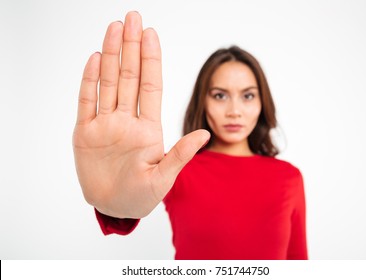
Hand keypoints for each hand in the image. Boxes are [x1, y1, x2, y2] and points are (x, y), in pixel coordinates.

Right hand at [72, 12, 209, 217]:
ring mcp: (105, 124)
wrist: (114, 208)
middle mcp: (127, 120)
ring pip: (108, 83)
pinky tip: (94, 59)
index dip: (151, 60)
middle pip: (129, 77)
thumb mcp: (163, 178)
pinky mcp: (85, 133)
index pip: (150, 86)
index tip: (151, 34)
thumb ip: (180, 154)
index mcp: (148, 128)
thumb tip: (205, 134)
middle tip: (132, 17)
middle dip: (131, 47)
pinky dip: (89, 81)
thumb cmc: (141, 197)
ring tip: (114, 28)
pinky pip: (86, 102)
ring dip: (110, 55)